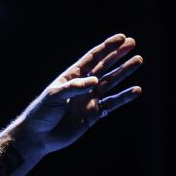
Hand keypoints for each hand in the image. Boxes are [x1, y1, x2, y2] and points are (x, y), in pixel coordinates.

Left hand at [12, 34, 142, 157]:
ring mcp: (88, 100)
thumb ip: (74, 87)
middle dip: (117, 55)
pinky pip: (112, 104)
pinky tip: (136, 90)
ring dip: (124, 72)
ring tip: (138, 60)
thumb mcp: (53, 96)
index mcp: (71, 78)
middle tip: (132, 43)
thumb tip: (95, 81)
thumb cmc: (41, 114)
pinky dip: (124, 98)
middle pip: (103, 67)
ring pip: (111, 83)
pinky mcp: (93, 115)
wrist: (38, 137)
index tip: (121, 38)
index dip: (106, 48)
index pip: (91, 59)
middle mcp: (82, 87)